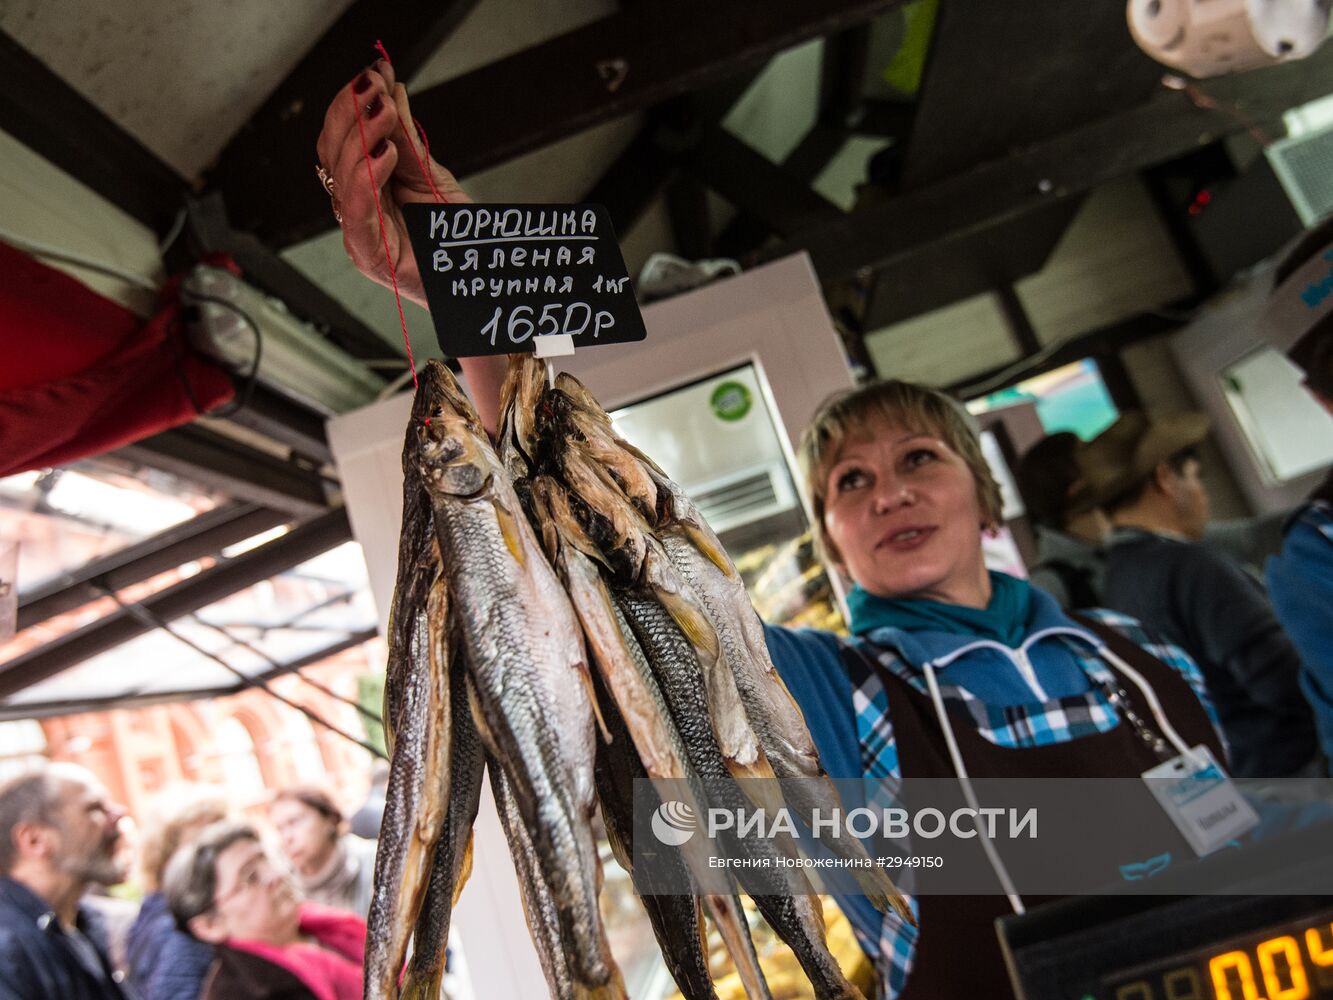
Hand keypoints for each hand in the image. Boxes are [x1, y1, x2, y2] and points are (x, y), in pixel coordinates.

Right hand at [316, 60, 469, 308]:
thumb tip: (390, 89)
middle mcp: (355, 212)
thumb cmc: (458, 241)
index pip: (341, 141)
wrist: (483, 284)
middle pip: (332, 154)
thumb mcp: (434, 178)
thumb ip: (408, 140)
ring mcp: (360, 236)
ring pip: (340, 178)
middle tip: (376, 85)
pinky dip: (366, 179)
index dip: (352, 103)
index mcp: (364, 192)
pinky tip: (384, 153)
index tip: (375, 71)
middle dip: (351, 113)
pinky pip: (357, 214)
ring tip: (384, 110)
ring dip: (360, 137)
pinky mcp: (371, 258)